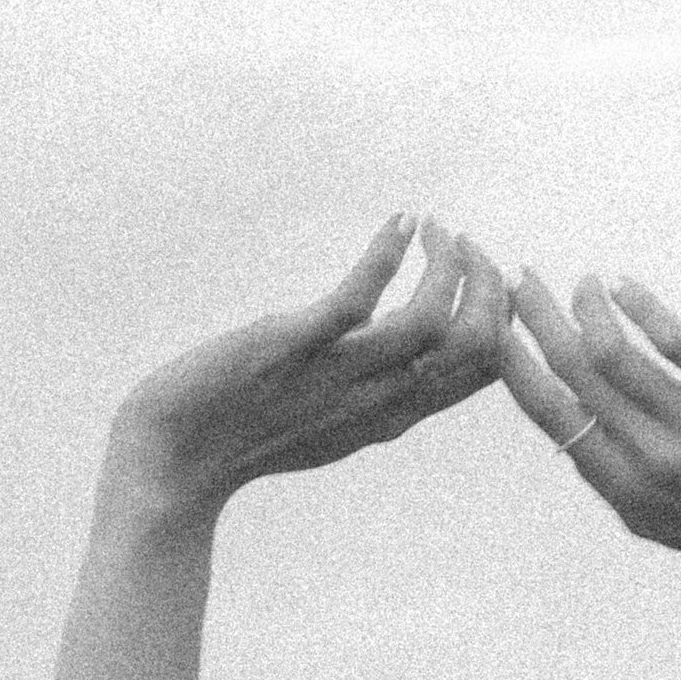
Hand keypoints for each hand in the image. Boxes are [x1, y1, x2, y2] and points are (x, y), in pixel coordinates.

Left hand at [110, 215, 509, 519]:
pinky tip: (402, 222)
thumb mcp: (328, 420)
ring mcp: (338, 376)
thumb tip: (399, 360)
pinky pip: (357, 299)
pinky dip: (386, 254)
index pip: (478, 375)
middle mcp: (376, 402)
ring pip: (429, 325)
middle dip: (486, 290)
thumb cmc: (244, 434)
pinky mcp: (295, 347)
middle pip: (472, 351)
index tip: (495, 284)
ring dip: (445, 268)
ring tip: (437, 230)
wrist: (177, 457)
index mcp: (390, 418)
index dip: (504, 326)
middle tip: (469, 247)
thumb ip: (370, 392)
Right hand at [500, 270, 680, 595]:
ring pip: (612, 347)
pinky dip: (638, 303)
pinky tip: (621, 285)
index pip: (548, 413)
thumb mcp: (660, 519)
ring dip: (584, 302)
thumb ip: (613, 475)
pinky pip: (672, 336)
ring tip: (582, 282)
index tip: (493, 325)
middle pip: (571, 368)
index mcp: (622, 487)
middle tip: (520, 278)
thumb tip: (567, 430)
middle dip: (535, 315)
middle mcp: (648, 456)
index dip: (512, 362)